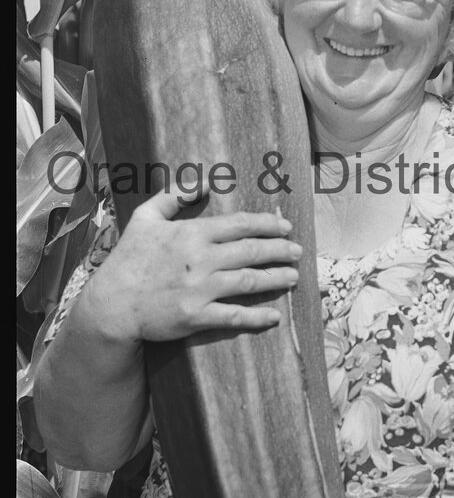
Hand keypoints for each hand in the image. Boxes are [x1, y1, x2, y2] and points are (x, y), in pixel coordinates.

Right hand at [81, 188, 302, 343]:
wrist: (110, 305)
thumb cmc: (128, 260)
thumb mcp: (144, 218)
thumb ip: (173, 195)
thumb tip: (203, 180)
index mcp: (191, 234)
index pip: (240, 224)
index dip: (268, 225)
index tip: (286, 227)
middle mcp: (200, 260)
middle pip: (252, 252)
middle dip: (280, 250)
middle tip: (298, 251)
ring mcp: (199, 289)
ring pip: (249, 281)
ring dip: (277, 279)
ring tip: (294, 277)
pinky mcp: (195, 316)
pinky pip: (234, 316)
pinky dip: (257, 317)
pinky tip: (275, 316)